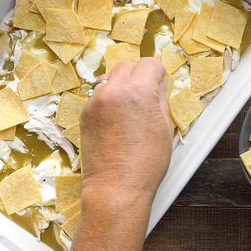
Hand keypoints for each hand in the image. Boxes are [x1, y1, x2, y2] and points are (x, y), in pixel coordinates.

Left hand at [80, 58, 173, 205]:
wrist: (117, 186)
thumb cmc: (146, 163)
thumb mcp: (165, 128)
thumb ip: (160, 100)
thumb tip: (157, 87)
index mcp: (139, 91)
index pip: (150, 63)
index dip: (158, 74)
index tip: (159, 84)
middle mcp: (114, 90)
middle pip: (127, 66)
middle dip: (138, 76)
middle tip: (144, 96)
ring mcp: (95, 101)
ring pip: (110, 79)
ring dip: (120, 87)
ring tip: (128, 109)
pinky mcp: (85, 113)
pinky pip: (98, 96)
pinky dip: (107, 101)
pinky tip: (115, 121)